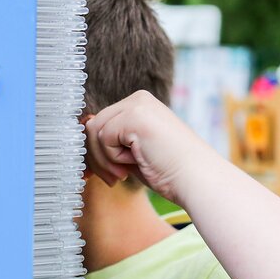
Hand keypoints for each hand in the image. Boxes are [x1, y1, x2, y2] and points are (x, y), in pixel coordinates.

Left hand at [84, 90, 217, 202]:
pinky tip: (136, 162)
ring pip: (94, 131)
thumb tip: (83, 133)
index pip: (101, 122)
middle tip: (115, 178)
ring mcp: (137, 104)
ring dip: (104, 159)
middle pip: (93, 125)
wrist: (196, 179)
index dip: (96, 152)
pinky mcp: (135, 115)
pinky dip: (114, 158)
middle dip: (97, 157)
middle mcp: (138, 99)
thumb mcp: (133, 152)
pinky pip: (104, 138)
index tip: (106, 174)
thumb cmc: (169, 172)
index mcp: (140, 105)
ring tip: (124, 173)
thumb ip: (111, 141)